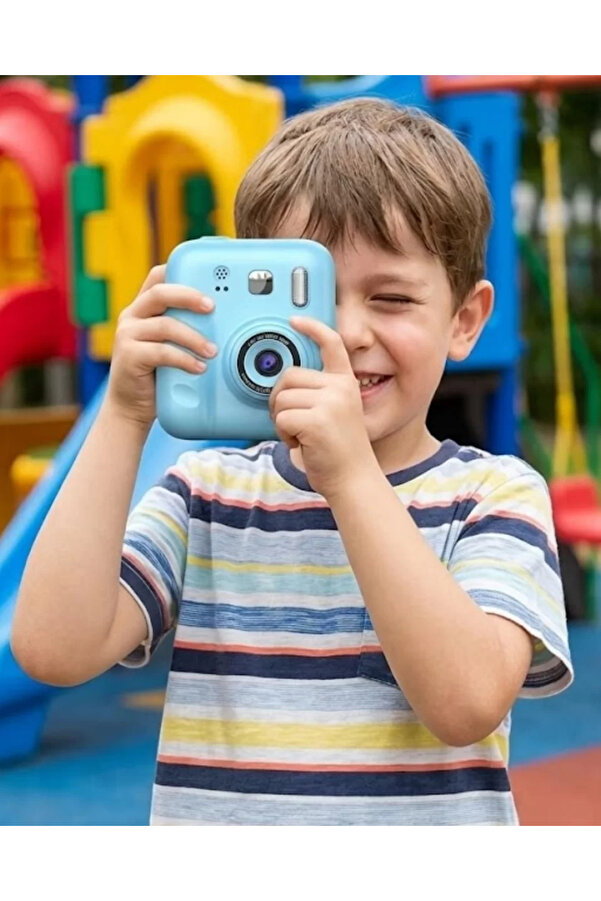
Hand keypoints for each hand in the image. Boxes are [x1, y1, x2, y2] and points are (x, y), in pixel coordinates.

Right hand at [105, 265, 216, 428]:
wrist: (131, 406)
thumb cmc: (157, 374)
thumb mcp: (172, 345)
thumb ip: (187, 329)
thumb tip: (224, 322)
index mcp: (144, 307)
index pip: (158, 277)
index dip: (180, 270)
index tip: (208, 277)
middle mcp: (132, 315)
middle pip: (160, 293)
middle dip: (189, 296)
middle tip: (212, 307)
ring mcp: (128, 335)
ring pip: (165, 325)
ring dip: (194, 337)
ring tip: (212, 350)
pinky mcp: (129, 356)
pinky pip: (162, 352)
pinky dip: (184, 359)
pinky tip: (199, 367)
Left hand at [268, 316, 376, 498]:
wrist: (354, 480)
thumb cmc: (339, 453)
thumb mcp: (334, 414)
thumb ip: (317, 395)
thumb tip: (283, 386)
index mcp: (346, 383)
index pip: (332, 345)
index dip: (313, 329)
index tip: (296, 320)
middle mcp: (340, 388)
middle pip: (288, 376)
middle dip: (281, 399)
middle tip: (293, 422)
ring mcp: (330, 403)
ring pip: (281, 398)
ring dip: (282, 421)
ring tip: (303, 436)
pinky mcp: (317, 420)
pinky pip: (282, 418)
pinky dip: (284, 434)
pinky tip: (302, 444)